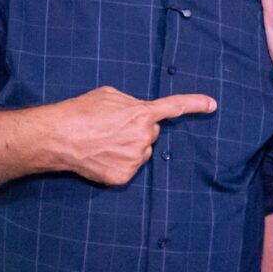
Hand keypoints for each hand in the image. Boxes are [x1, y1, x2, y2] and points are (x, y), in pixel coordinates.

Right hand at [39, 86, 215, 184]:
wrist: (59, 137)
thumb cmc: (81, 111)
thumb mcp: (110, 95)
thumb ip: (131, 104)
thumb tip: (136, 113)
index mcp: (142, 114)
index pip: (175, 107)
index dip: (195, 104)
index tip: (213, 105)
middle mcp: (144, 137)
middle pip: (150, 133)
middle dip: (137, 130)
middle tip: (112, 128)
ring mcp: (135, 159)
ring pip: (140, 152)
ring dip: (128, 147)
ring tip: (103, 141)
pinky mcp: (123, 176)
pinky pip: (128, 168)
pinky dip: (117, 163)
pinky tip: (101, 156)